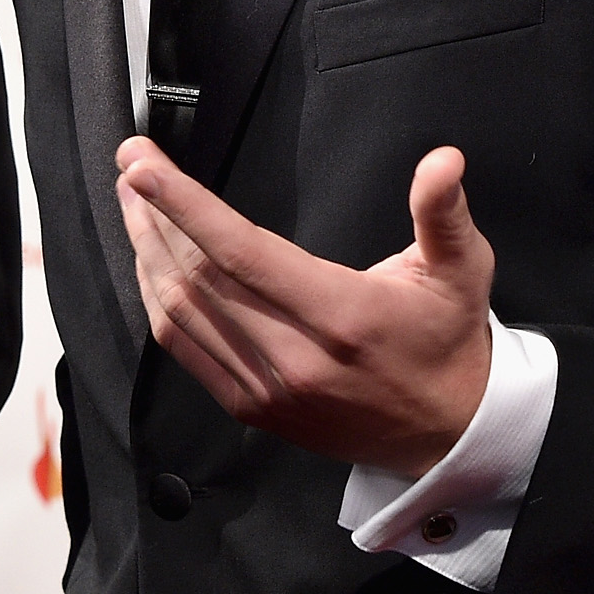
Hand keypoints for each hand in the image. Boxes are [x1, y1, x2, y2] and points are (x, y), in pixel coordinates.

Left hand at [116, 136, 494, 476]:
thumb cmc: (448, 344)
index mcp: (341, 316)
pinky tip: (151, 264)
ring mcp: (268, 390)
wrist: (447, 432)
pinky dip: (157, 301)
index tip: (146, 167)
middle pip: (199, 277)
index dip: (184, 205)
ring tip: (133, 203)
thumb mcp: (461, 270)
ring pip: (182, 313)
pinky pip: (185, 350)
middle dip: (155, 214)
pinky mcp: (252, 408)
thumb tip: (443, 161)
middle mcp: (296, 358)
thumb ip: (443, 211)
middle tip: (132, 166)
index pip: (241, 251)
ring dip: (147, 252)